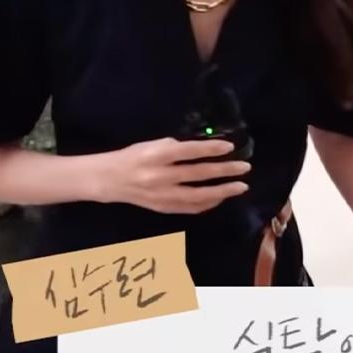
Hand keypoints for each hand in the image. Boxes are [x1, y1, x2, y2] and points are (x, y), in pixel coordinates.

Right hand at [96, 137, 250, 213]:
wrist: (108, 180)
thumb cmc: (133, 156)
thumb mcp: (152, 144)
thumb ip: (176, 147)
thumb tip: (204, 150)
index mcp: (156, 155)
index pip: (188, 151)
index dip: (210, 149)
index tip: (230, 147)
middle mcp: (159, 176)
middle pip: (198, 174)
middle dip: (224, 171)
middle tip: (244, 168)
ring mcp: (161, 196)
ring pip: (197, 196)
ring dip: (222, 192)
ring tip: (240, 187)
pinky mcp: (162, 208)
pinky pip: (190, 208)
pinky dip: (208, 204)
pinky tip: (220, 198)